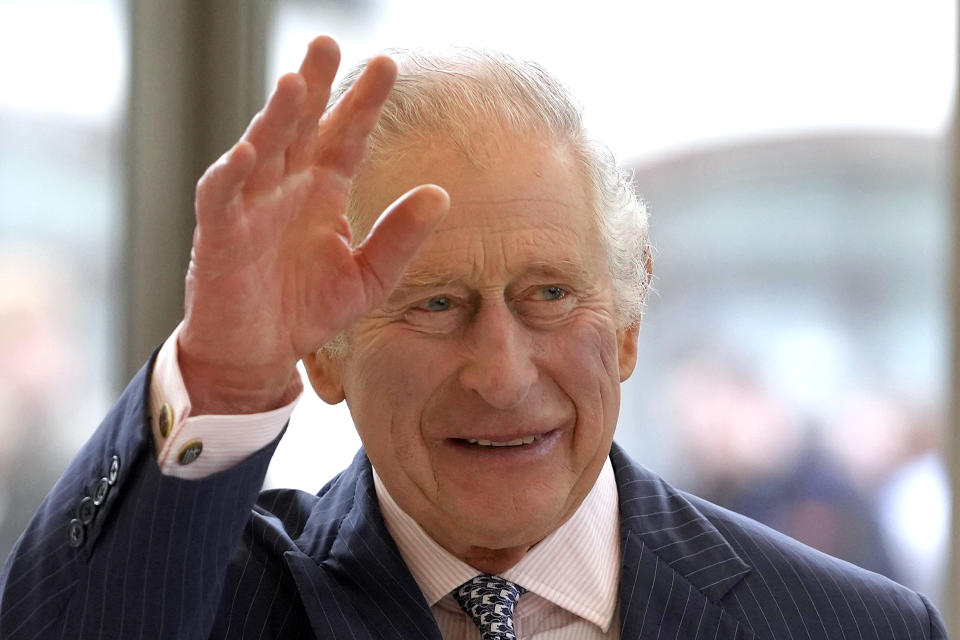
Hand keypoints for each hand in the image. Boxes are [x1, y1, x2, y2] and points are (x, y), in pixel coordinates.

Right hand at [178, 36, 448, 413]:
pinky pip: (222, 197)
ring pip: (262, 150)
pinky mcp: (220, 236)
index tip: (389, 66)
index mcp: (323, 192)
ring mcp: (251, 207)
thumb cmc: (308, 309)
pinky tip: (249, 149)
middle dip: (315, 85)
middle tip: (329, 42)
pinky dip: (232, 174)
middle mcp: (287, 189)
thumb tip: (441, 193)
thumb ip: (400, 237)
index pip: (346, 138)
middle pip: (301, 127)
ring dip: (276, 116)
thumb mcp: (368, 277)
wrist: (260, 353)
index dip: (363, 103)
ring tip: (295, 82)